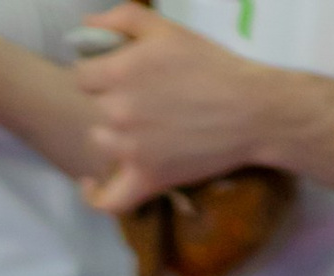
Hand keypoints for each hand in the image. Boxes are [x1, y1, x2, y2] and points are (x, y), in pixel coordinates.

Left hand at [76, 1, 278, 210]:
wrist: (251, 110)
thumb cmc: (212, 66)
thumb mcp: (169, 29)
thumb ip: (124, 19)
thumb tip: (85, 23)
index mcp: (120, 71)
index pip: (82, 77)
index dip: (98, 75)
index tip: (115, 76)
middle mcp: (119, 111)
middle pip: (95, 109)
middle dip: (113, 102)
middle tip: (145, 99)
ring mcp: (130, 149)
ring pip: (102, 143)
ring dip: (114, 136)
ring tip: (143, 127)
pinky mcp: (146, 179)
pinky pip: (107, 199)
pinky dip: (95, 195)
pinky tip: (91, 184)